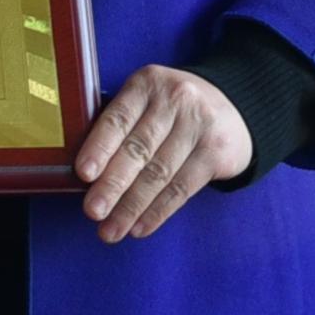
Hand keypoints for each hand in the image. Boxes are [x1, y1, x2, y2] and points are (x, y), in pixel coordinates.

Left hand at [74, 66, 246, 244]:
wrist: (231, 106)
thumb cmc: (170, 110)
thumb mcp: (145, 101)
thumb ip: (119, 127)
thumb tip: (83, 175)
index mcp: (146, 84)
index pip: (118, 118)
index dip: (100, 147)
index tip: (83, 174)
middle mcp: (175, 100)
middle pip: (139, 149)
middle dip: (112, 184)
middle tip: (93, 211)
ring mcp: (199, 126)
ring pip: (159, 174)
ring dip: (132, 207)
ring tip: (111, 230)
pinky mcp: (216, 152)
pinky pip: (182, 188)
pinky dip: (158, 211)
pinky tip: (140, 227)